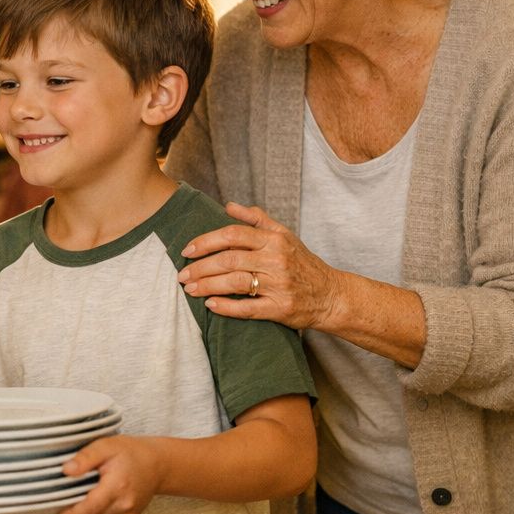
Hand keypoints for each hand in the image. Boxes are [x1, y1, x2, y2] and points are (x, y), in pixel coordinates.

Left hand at [55, 435, 162, 513]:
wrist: (158, 464)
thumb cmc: (131, 452)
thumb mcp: (106, 445)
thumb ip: (85, 457)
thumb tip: (66, 470)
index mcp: (117, 486)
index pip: (88, 508)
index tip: (56, 513)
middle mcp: (124, 504)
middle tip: (58, 507)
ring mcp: (128, 513)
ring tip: (70, 505)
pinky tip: (87, 504)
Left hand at [176, 201, 344, 330]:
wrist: (331, 294)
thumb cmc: (301, 263)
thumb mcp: (284, 235)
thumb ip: (256, 219)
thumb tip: (228, 205)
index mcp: (274, 239)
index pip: (233, 235)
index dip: (206, 242)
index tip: (187, 250)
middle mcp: (276, 260)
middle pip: (229, 260)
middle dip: (200, 267)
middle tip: (181, 275)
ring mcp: (279, 285)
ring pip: (235, 283)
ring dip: (208, 286)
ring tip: (190, 290)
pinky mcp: (281, 309)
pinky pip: (248, 309)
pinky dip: (227, 307)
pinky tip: (210, 305)